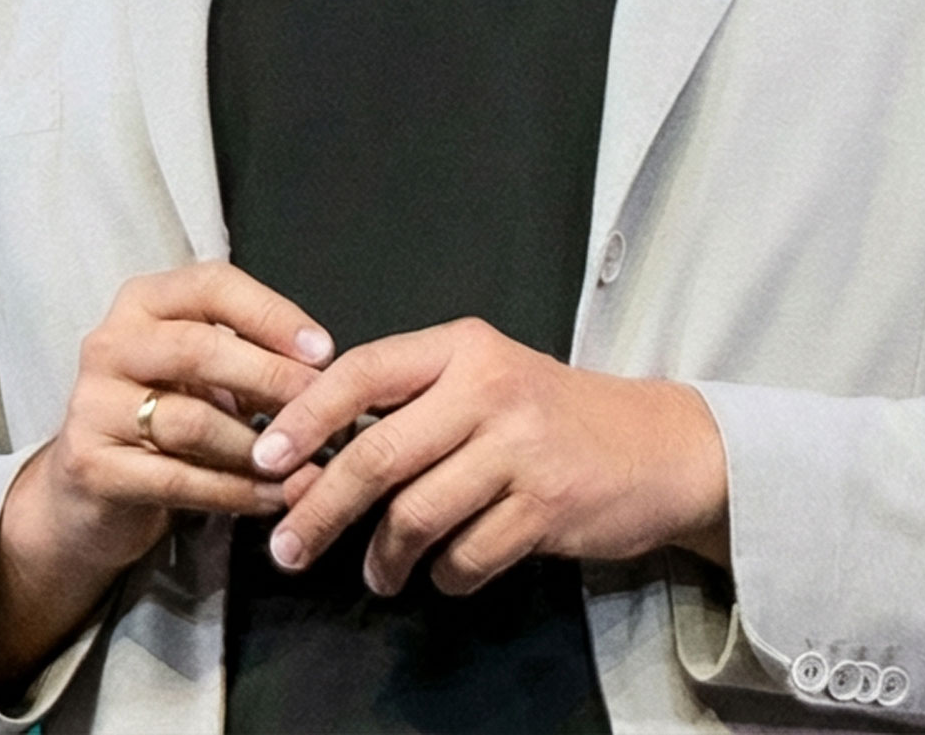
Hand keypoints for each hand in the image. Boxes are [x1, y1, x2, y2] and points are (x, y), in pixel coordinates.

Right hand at [0, 262, 331, 692]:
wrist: (85, 493)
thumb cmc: (160, 421)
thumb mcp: (199, 376)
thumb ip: (250, 361)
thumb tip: (329, 375)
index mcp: (141, 305)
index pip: (210, 285)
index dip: (271, 314)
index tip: (324, 352)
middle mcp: (109, 344)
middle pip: (198, 349)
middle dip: (272, 379)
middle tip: (326, 412)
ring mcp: (92, 404)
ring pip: (192, 421)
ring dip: (259, 448)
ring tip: (306, 468)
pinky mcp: (91, 464)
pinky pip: (179, 479)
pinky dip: (237, 492)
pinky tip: (275, 500)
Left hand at [249, 318, 730, 596]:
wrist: (661, 447)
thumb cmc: (549, 414)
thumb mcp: (481, 378)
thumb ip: (408, 400)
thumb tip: (310, 448)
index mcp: (459, 348)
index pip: (359, 372)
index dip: (303, 417)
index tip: (263, 459)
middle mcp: (488, 390)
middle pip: (377, 454)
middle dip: (320, 507)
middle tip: (286, 546)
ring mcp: (521, 450)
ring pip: (418, 513)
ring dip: (383, 555)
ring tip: (375, 575)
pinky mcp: (550, 507)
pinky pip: (469, 554)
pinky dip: (445, 575)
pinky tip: (441, 576)